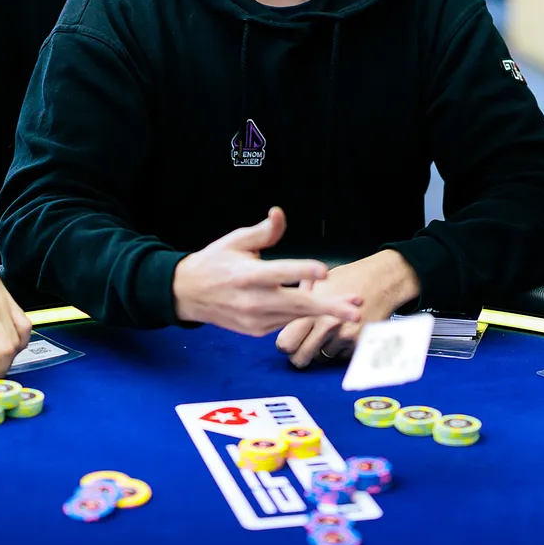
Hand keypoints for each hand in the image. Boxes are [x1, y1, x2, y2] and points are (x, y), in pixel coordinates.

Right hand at [173, 207, 363, 336]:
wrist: (188, 294)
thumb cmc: (215, 262)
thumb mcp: (235, 240)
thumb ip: (262, 231)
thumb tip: (279, 214)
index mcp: (247, 274)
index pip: (279, 272)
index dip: (303, 270)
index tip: (325, 271)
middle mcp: (252, 299)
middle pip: (296, 303)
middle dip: (328, 306)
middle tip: (355, 307)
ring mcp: (254, 318)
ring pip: (295, 316)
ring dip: (325, 314)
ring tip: (352, 310)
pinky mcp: (256, 330)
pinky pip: (285, 322)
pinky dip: (303, 316)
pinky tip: (322, 310)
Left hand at [275, 250, 421, 367]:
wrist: (382, 280)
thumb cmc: (349, 278)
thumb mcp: (318, 283)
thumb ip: (298, 300)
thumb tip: (279, 312)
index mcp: (311, 310)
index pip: (285, 343)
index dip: (285, 343)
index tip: (289, 339)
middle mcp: (327, 326)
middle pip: (300, 359)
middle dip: (299, 354)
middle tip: (303, 345)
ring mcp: (344, 337)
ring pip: (321, 359)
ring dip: (322, 351)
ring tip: (328, 333)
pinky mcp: (359, 344)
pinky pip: (340, 358)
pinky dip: (340, 350)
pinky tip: (343, 334)